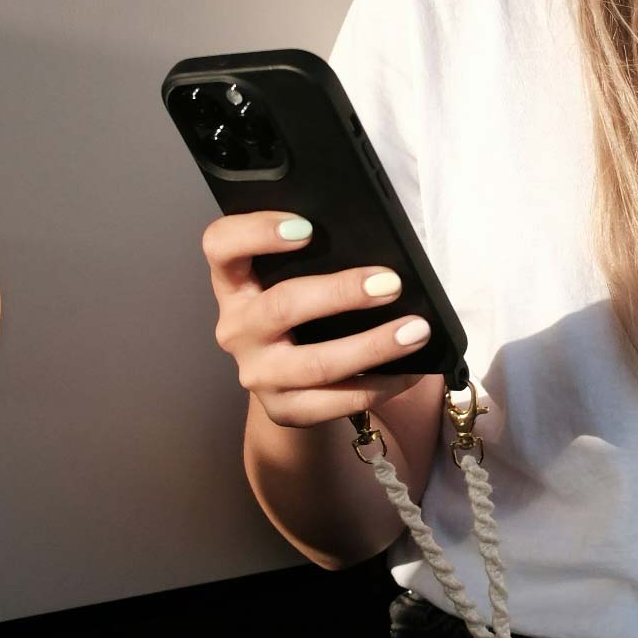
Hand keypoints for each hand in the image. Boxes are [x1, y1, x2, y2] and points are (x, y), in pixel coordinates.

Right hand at [202, 209, 437, 435]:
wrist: (284, 382)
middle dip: (341, 293)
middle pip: (282, 306)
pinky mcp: (284, 410)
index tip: (307, 227)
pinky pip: (338, 401)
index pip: (221, 246)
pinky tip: (411, 370)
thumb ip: (314, 260)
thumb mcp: (289, 281)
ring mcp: (257, 374)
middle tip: (390, 283)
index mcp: (234, 283)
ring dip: (373, 346)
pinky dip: (382, 385)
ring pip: (317, 363)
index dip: (257, 232)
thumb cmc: (298, 314)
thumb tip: (381, 247)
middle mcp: (237, 328)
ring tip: (416, 330)